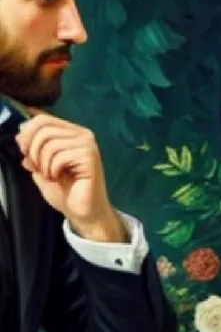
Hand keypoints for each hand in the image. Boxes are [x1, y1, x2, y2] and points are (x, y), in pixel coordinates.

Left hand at [15, 113, 124, 240]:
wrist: (84, 213)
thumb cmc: (66, 192)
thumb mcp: (41, 168)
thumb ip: (32, 151)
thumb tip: (20, 134)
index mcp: (71, 133)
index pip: (43, 118)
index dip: (27, 132)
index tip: (23, 150)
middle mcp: (81, 134)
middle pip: (44, 128)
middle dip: (32, 149)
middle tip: (36, 166)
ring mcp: (87, 144)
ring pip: (49, 143)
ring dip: (43, 164)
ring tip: (51, 175)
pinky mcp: (89, 156)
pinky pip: (59, 156)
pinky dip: (52, 170)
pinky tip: (60, 178)